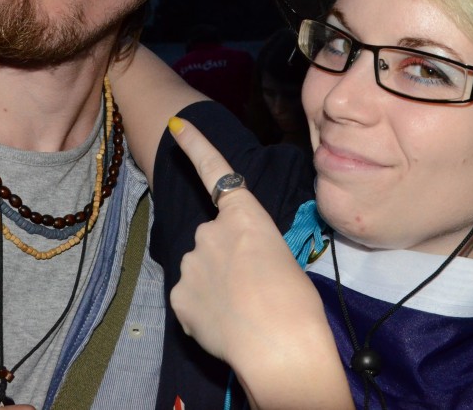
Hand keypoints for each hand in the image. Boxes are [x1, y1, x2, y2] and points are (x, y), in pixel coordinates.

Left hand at [166, 117, 351, 409]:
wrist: (278, 347)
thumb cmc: (296, 303)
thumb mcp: (282, 260)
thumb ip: (252, 251)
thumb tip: (238, 269)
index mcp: (244, 215)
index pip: (215, 170)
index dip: (195, 145)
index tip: (176, 124)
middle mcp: (210, 230)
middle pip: (213, 239)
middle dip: (225, 259)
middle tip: (253, 289)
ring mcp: (190, 263)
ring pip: (200, 270)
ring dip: (215, 286)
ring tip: (242, 312)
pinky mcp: (178, 296)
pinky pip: (190, 300)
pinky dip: (203, 312)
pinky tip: (225, 327)